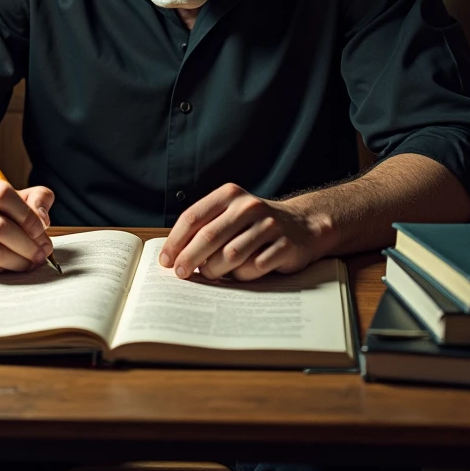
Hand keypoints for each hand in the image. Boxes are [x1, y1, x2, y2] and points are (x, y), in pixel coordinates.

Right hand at [0, 171, 54, 273]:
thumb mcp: (6, 193)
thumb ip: (34, 198)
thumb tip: (43, 219)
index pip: (3, 195)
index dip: (27, 215)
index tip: (41, 230)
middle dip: (28, 244)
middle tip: (43, 252)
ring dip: (19, 260)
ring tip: (33, 261)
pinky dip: (3, 269)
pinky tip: (13, 265)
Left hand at [159, 183, 323, 281]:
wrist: (303, 225)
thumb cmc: (255, 224)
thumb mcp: (230, 215)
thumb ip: (205, 227)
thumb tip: (173, 255)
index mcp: (230, 195)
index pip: (194, 217)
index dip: (176, 241)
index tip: (166, 260)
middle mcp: (248, 207)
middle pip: (209, 236)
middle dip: (190, 258)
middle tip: (180, 274)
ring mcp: (269, 225)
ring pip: (231, 255)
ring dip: (216, 270)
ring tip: (211, 274)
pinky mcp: (285, 246)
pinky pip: (254, 267)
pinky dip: (243, 275)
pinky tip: (240, 273)